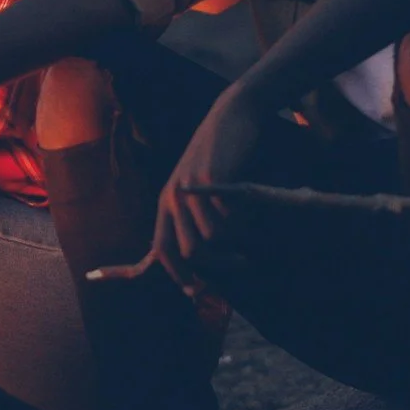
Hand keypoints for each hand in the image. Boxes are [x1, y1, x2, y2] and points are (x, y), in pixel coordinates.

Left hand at [150, 84, 270, 294]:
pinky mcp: (211, 179)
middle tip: (242, 263)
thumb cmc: (221, 158)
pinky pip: (230, 216)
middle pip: (191, 251)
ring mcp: (191, 188)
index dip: (175, 274)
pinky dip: (244, 217)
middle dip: (218, 265)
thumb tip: (201, 257)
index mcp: (167, 204)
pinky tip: (248, 202)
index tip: (194, 292)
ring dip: (235, 237)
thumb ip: (196, 219)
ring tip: (247, 222)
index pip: (160, 250)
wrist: (231, 117)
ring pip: (214, 236)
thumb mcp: (200, 190)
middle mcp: (173, 198)